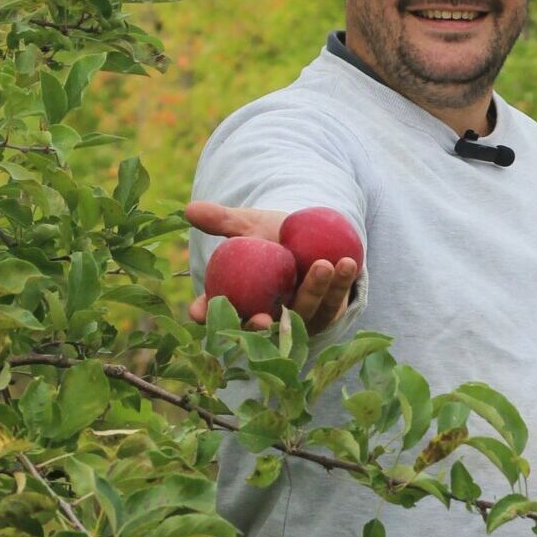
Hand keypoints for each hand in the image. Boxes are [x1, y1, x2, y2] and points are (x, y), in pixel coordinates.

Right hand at [185, 200, 359, 333]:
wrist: (311, 237)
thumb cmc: (272, 236)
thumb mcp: (249, 227)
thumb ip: (223, 221)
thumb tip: (190, 209)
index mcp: (241, 301)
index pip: (214, 312)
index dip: (205, 314)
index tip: (198, 310)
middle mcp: (268, 316)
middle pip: (260, 327)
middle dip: (260, 326)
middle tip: (264, 317)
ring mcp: (299, 320)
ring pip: (304, 314)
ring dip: (314, 292)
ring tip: (322, 265)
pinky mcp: (327, 314)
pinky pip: (334, 304)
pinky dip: (340, 284)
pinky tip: (346, 263)